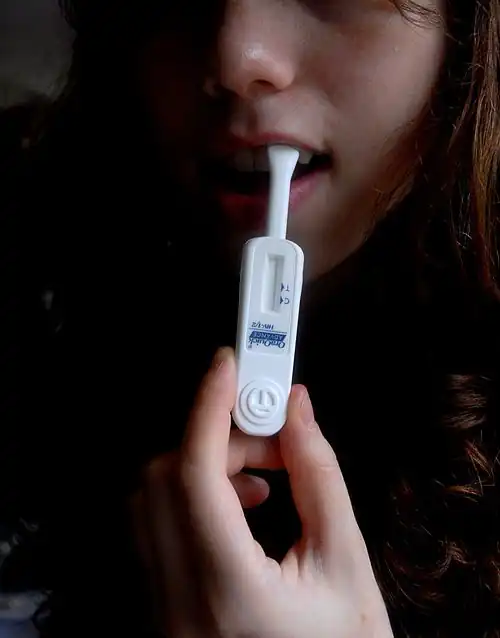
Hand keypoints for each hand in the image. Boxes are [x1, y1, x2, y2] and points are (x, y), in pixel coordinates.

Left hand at [132, 347, 392, 637]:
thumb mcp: (346, 562)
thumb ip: (319, 475)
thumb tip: (297, 411)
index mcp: (228, 595)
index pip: (194, 475)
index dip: (208, 408)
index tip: (228, 367)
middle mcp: (177, 605)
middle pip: (165, 479)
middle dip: (216, 438)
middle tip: (268, 431)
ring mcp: (161, 611)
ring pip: (153, 501)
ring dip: (204, 466)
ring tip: (263, 474)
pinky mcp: (161, 608)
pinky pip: (157, 528)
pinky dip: (194, 496)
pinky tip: (242, 505)